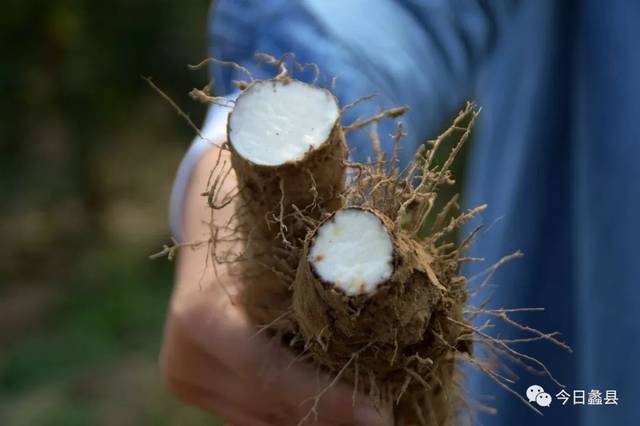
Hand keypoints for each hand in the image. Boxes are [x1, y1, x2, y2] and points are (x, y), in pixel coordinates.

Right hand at [160, 145, 391, 425]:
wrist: (209, 219)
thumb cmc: (262, 221)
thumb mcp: (288, 245)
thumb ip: (320, 292)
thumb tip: (389, 331)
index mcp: (202, 315)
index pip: (270, 371)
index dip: (328, 398)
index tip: (378, 416)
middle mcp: (185, 355)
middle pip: (270, 403)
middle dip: (331, 415)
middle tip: (383, 416)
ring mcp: (185, 375)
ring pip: (265, 416)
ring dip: (316, 417)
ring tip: (364, 411)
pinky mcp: (192, 385)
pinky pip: (254, 413)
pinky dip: (295, 411)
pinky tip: (332, 406)